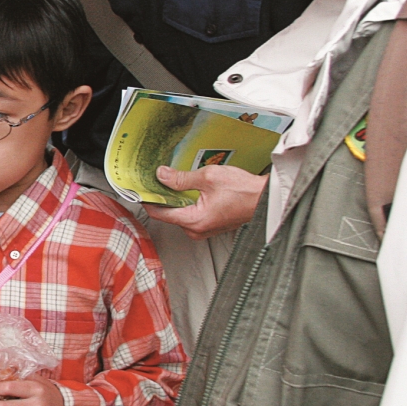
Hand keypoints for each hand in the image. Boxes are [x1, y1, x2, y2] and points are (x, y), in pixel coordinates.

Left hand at [142, 165, 266, 239]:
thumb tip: (162, 175)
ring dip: (175, 199)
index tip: (141, 188)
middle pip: (168, 214)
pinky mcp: (209, 226)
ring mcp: (203, 230)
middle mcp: (197, 230)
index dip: (148, 199)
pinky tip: (188, 191)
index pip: (159, 213)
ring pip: (179, 214)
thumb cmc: (244, 191)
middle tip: (156, 180)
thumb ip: (181, 178)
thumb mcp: (208, 177)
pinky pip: (190, 215)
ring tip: (174, 183)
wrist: (265, 198)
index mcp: (194, 221)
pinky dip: (186, 203)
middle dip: (162, 197)